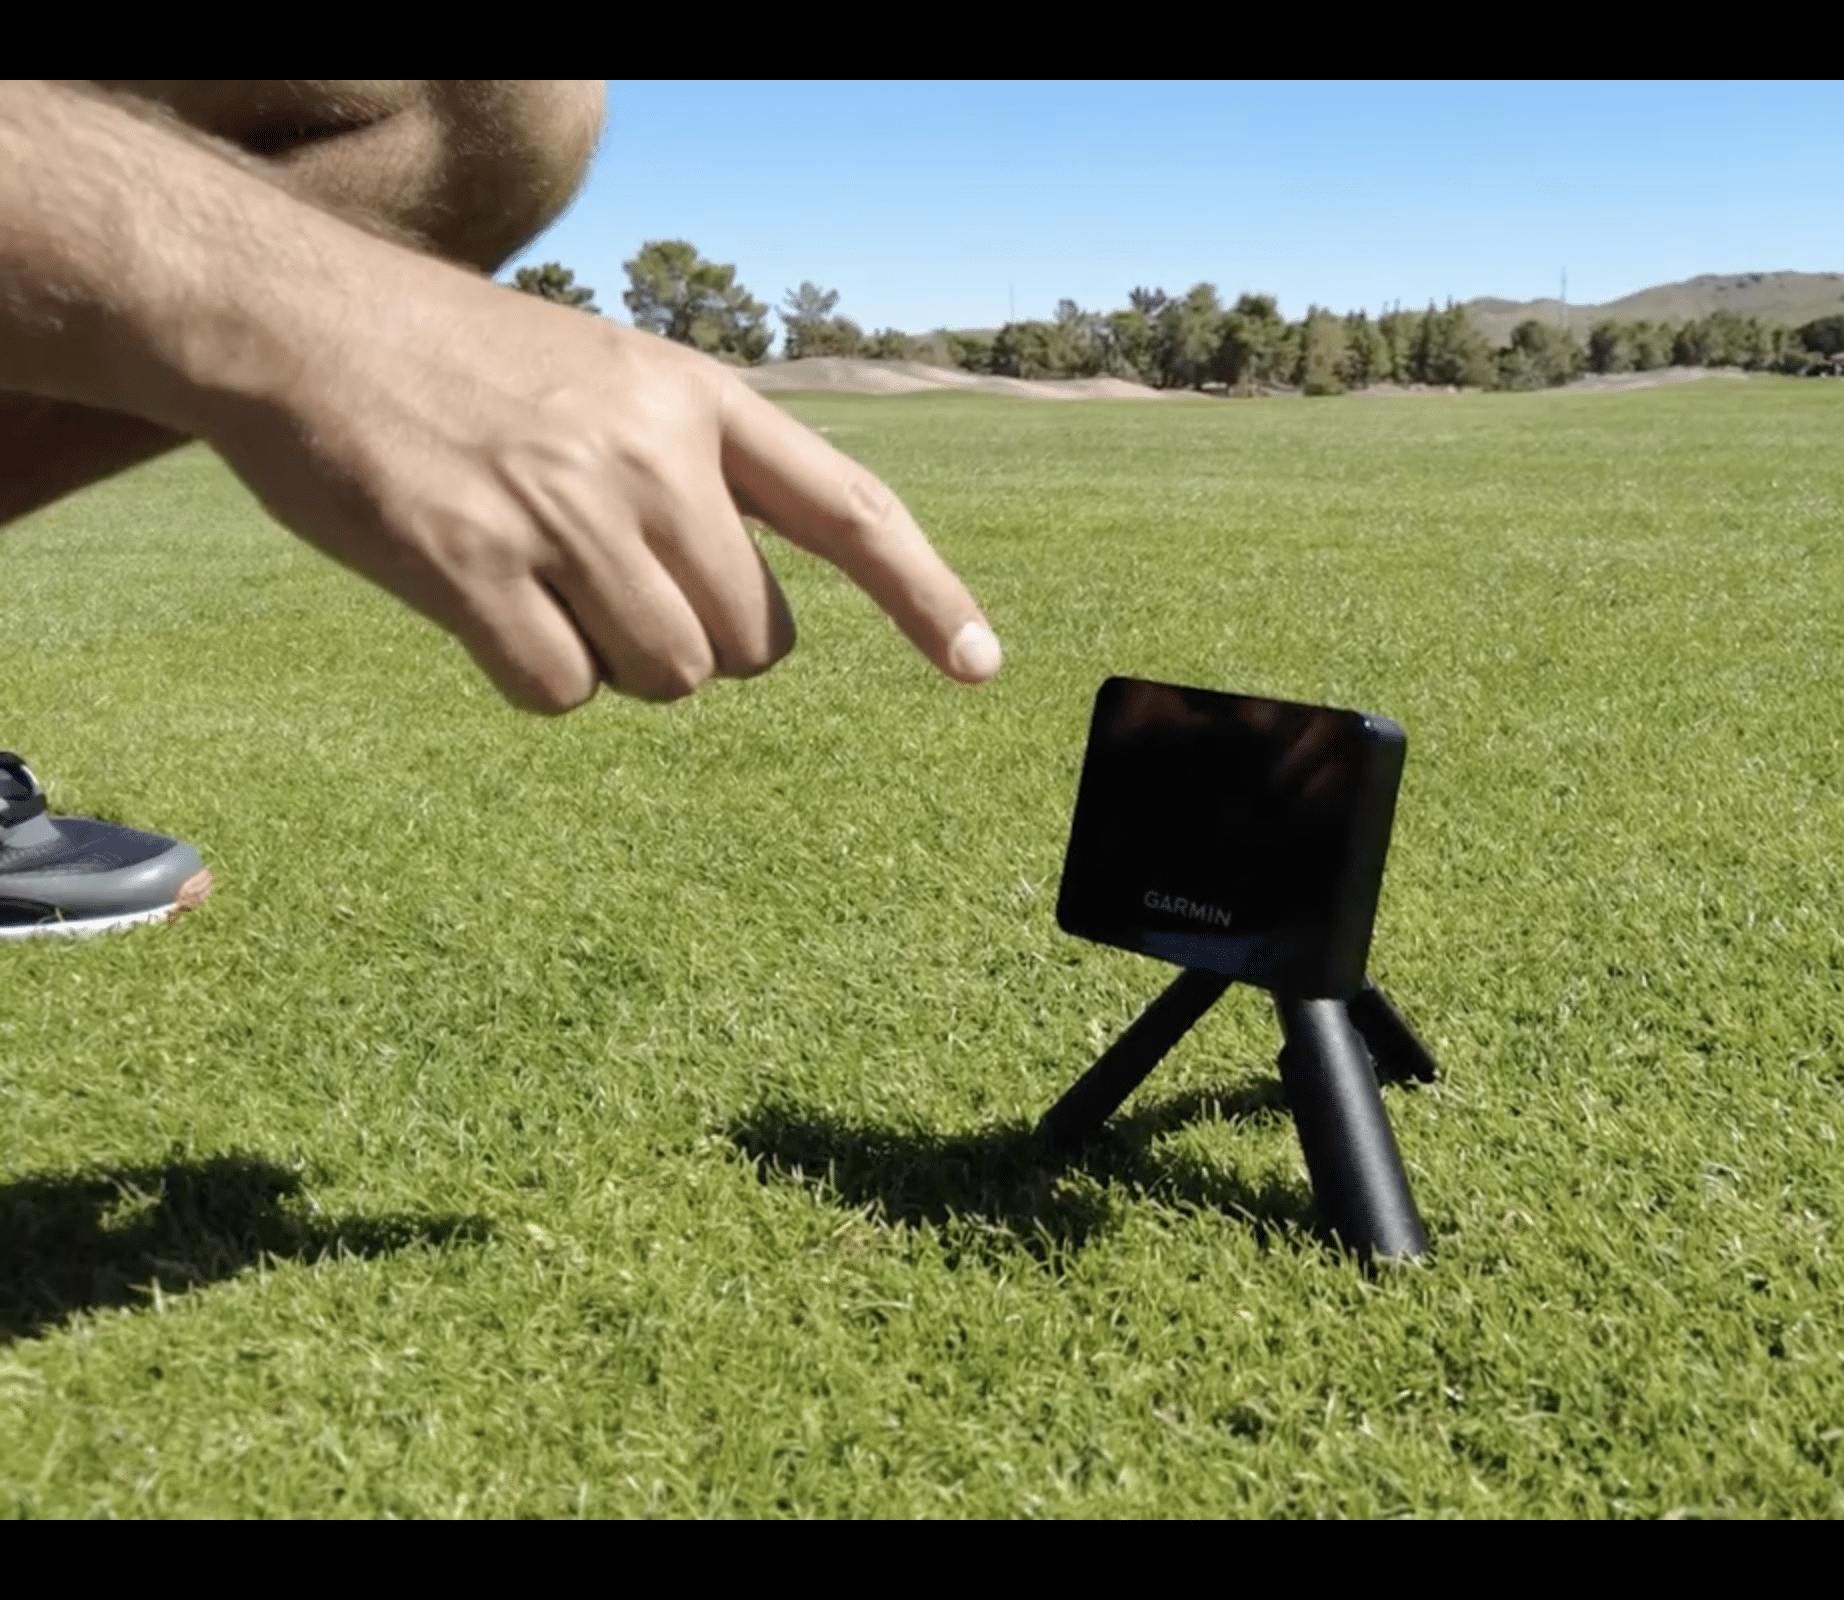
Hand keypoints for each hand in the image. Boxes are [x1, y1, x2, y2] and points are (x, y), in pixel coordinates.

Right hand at [199, 244, 998, 712]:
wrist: (300, 321)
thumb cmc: (465, 368)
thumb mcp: (611, 378)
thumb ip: (696, 475)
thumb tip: (755, 624)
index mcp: (698, 401)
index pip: (851, 509)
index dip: (926, 595)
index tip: (981, 666)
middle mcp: (650, 454)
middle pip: (752, 641)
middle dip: (698, 644)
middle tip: (613, 585)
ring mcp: (565, 510)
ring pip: (669, 677)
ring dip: (616, 664)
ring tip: (545, 581)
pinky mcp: (474, 566)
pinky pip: (564, 693)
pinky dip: (536, 679)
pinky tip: (486, 607)